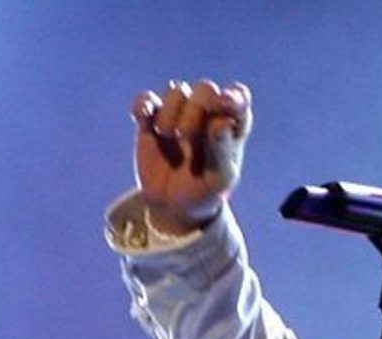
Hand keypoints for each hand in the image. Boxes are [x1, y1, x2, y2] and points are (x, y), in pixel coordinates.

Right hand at [130, 79, 252, 233]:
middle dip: (197, 107)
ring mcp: (179, 114)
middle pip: (205, 88)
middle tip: (188, 135)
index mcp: (232, 125)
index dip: (233, 95)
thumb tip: (221, 121)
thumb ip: (221, 150)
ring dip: (172, 110)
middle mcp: (208, 114)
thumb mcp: (220, 180)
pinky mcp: (152, 120)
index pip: (238, 97)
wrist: (174, 206)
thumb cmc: (206, 192)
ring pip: (177, 89)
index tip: (224, 103)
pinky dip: (143, 104)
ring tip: (169, 135)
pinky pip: (146, 99)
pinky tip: (143, 118)